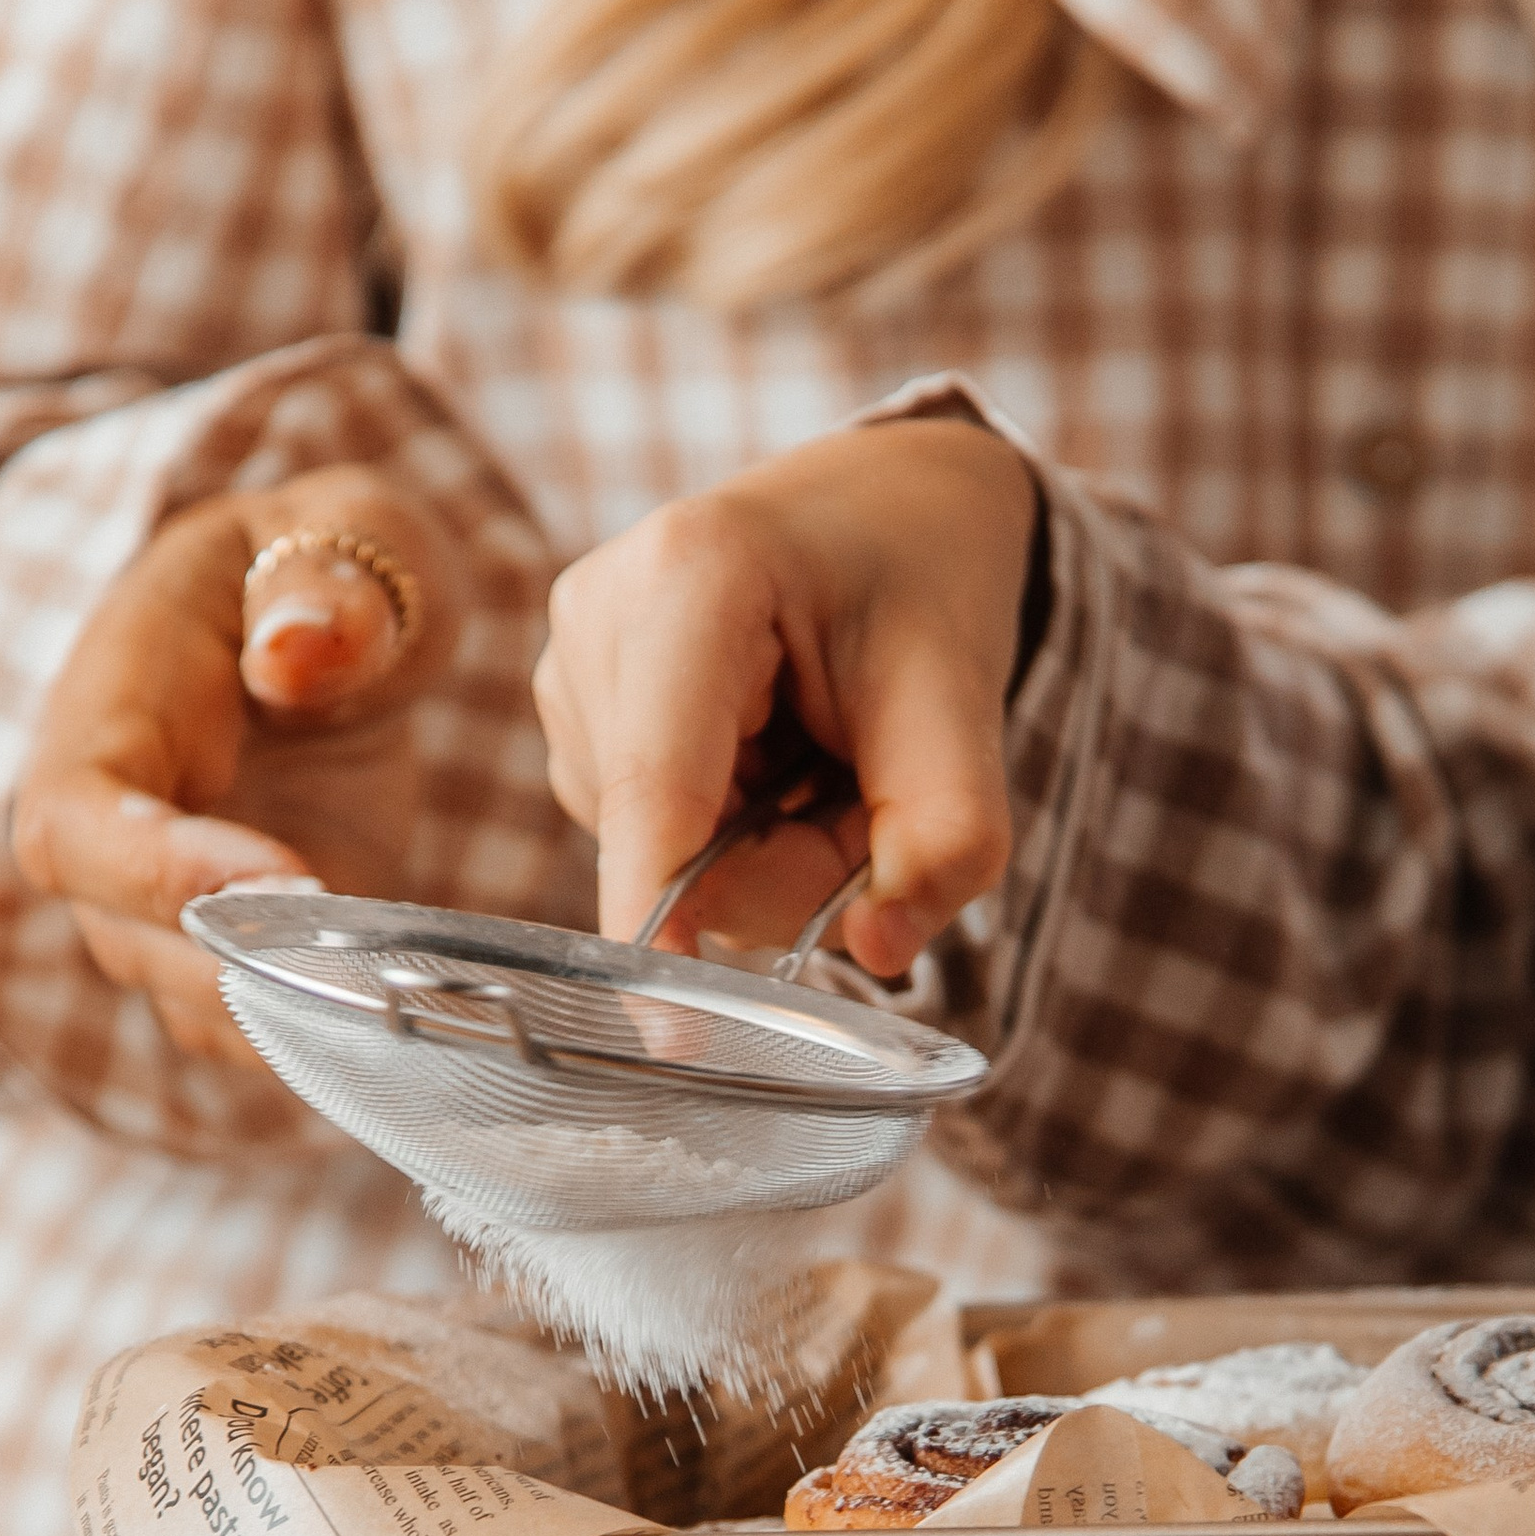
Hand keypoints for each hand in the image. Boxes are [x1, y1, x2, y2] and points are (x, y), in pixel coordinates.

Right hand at [11, 466, 467, 1071]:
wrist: (327, 632)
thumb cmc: (328, 570)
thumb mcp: (351, 530)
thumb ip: (330, 580)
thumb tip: (296, 655)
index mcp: (111, 712)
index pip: (81, 822)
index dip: (160, 871)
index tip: (288, 878)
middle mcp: (113, 833)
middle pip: (130, 940)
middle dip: (246, 966)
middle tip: (372, 965)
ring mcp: (165, 910)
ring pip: (197, 1004)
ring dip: (295, 1015)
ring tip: (404, 999)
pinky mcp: (237, 958)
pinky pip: (259, 1031)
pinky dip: (326, 1040)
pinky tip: (410, 1021)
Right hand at [534, 420, 1038, 981]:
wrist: (881, 508)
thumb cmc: (920, 584)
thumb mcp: (966, 699)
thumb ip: (947, 835)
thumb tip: (880, 950)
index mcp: (690, 579)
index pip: (662, 788)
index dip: (664, 912)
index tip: (670, 1027)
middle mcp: (597, 618)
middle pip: (676, 849)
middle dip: (790, 862)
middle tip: (864, 783)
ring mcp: (569, 670)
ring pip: (664, 860)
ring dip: (766, 848)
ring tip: (815, 749)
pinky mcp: (572, 717)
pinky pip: (652, 844)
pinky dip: (729, 833)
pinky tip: (764, 753)